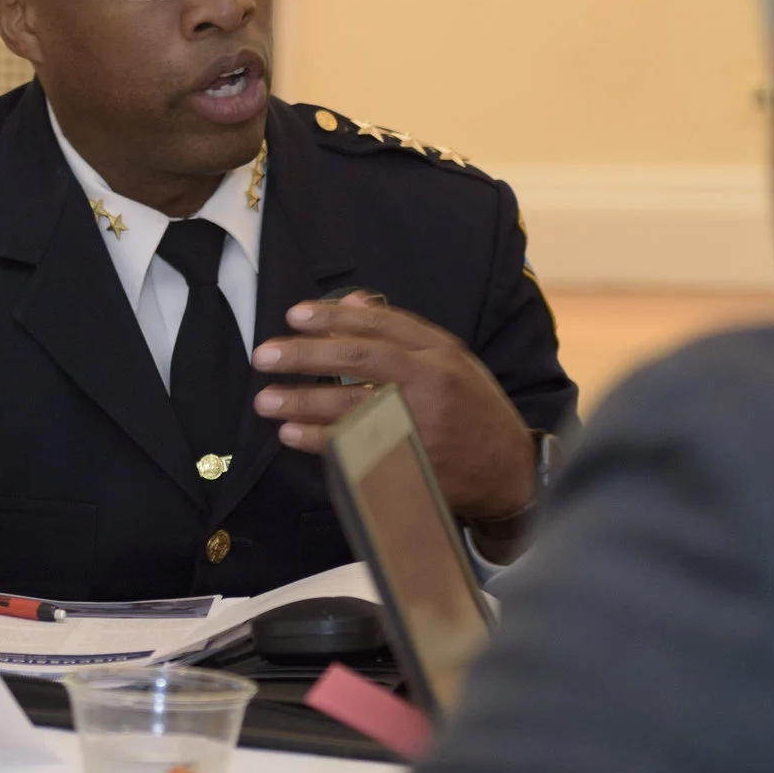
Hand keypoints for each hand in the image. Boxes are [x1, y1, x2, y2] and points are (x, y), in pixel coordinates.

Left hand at [251, 296, 537, 519]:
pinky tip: (292, 435)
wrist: (509, 470)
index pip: (379, 325)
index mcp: (439, 352)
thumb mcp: (447, 360)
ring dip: (303, 401)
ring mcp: (423, 423)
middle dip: (306, 355)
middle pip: (359, 358)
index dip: (332, 317)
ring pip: (353, 405)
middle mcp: (431, 382)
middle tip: (264, 355)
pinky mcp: (414, 461)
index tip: (294, 315)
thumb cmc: (471, 408)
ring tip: (266, 401)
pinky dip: (321, 441)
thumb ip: (400, 332)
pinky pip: (358, 449)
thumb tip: (349, 302)